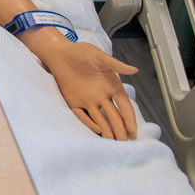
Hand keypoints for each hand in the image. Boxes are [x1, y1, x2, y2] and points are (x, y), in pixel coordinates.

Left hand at [20, 28, 138, 139]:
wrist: (60, 53)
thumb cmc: (81, 52)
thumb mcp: (100, 57)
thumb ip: (116, 65)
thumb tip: (134, 69)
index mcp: (112, 86)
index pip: (124, 107)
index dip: (129, 119)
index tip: (133, 132)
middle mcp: (102, 96)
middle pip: (114, 117)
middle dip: (120, 129)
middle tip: (124, 142)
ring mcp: (88, 101)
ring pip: (100, 120)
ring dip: (106, 131)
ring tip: (112, 142)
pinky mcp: (75, 102)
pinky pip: (82, 116)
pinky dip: (89, 123)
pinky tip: (96, 130)